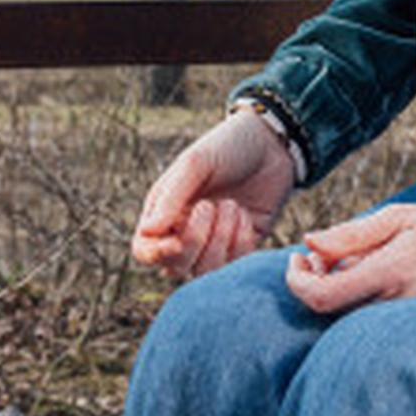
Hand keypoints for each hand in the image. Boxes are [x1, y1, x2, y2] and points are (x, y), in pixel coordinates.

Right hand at [130, 108, 295, 279]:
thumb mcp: (196, 164)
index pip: (144, 249)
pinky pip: (236, 266)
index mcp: (163, 212)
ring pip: (207, 271)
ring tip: (233, 206)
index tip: (177, 242)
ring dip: (222, 239)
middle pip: (176, 267)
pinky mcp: (241, 249)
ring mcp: (213, 244)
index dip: (156, 254)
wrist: (271, 144)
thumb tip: (148, 232)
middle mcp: (183, 233)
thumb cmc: (226, 147)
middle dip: (197, 240)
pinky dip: (242, 243)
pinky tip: (246, 215)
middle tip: (212, 204)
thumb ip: (171, 198)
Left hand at [281, 201, 415, 314]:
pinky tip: (363, 276)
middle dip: (311, 282)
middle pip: (326, 311)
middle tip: (320, 255)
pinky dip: (351, 299)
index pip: (322, 297)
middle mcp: (392, 306)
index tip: (298, 258)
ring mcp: (401, 322)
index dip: (297, 282)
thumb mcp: (397, 218)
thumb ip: (350, 233)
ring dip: (330, 290)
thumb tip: (309, 242)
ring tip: (344, 261)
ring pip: (343, 317)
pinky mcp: (406, 326)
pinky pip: (364, 319)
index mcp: (388, 275)